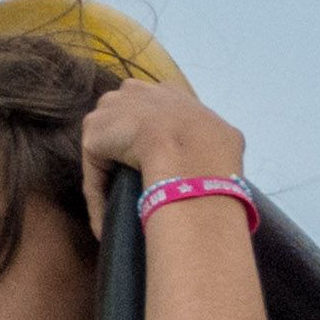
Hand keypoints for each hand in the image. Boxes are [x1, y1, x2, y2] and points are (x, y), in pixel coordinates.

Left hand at [80, 73, 245, 209]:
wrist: (190, 150)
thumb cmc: (213, 145)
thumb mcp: (225, 135)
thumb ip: (213, 138)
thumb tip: (222, 155)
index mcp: (168, 90)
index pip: (153, 106)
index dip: (153, 133)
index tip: (158, 161)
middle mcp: (135, 92)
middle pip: (121, 121)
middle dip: (123, 148)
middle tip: (135, 185)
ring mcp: (111, 111)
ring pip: (105, 152)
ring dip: (107, 182)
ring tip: (116, 215)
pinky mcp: (94, 136)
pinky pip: (94, 177)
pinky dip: (98, 204)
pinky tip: (105, 229)